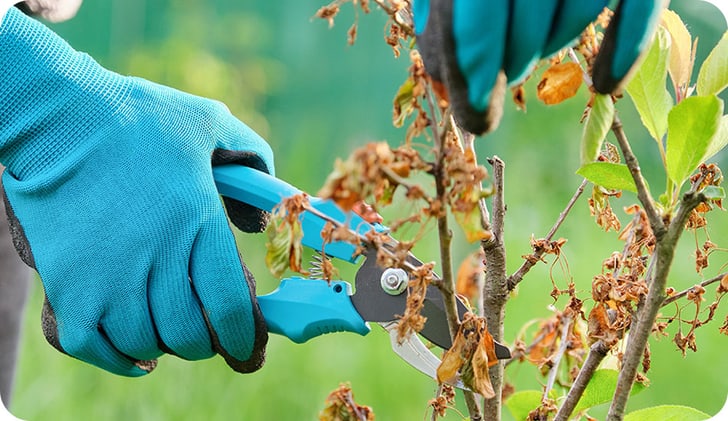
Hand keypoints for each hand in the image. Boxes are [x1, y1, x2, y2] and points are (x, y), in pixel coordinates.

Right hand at [0, 8, 271, 375]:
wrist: (56, 116)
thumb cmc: (137, 117)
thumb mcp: (210, 123)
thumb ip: (252, 162)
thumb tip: (259, 221)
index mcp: (197, 222)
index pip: (230, 308)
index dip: (243, 336)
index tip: (246, 342)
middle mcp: (155, 258)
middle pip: (189, 336)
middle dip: (205, 341)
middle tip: (204, 329)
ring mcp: (107, 276)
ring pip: (146, 343)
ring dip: (163, 343)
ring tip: (167, 327)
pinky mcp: (67, 284)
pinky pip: (93, 346)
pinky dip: (117, 356)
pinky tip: (134, 347)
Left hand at [413, 0, 664, 133]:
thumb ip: (444, 12)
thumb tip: (446, 79)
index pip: (477, 14)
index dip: (475, 67)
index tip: (475, 114)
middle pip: (527, 22)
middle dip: (509, 59)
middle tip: (501, 66)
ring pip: (576, 14)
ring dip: (549, 41)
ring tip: (531, 36)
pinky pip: (640, 7)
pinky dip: (624, 48)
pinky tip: (603, 81)